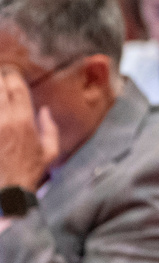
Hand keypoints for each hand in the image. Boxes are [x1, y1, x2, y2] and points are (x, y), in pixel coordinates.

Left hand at [0, 66, 58, 188]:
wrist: (10, 189)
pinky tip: (0, 109)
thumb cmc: (31, 172)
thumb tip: (44, 111)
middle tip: (1, 76)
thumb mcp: (50, 152)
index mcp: (25, 122)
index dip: (13, 76)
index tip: (12, 73)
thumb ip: (49, 128)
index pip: (17, 88)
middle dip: (0, 78)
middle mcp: (6, 119)